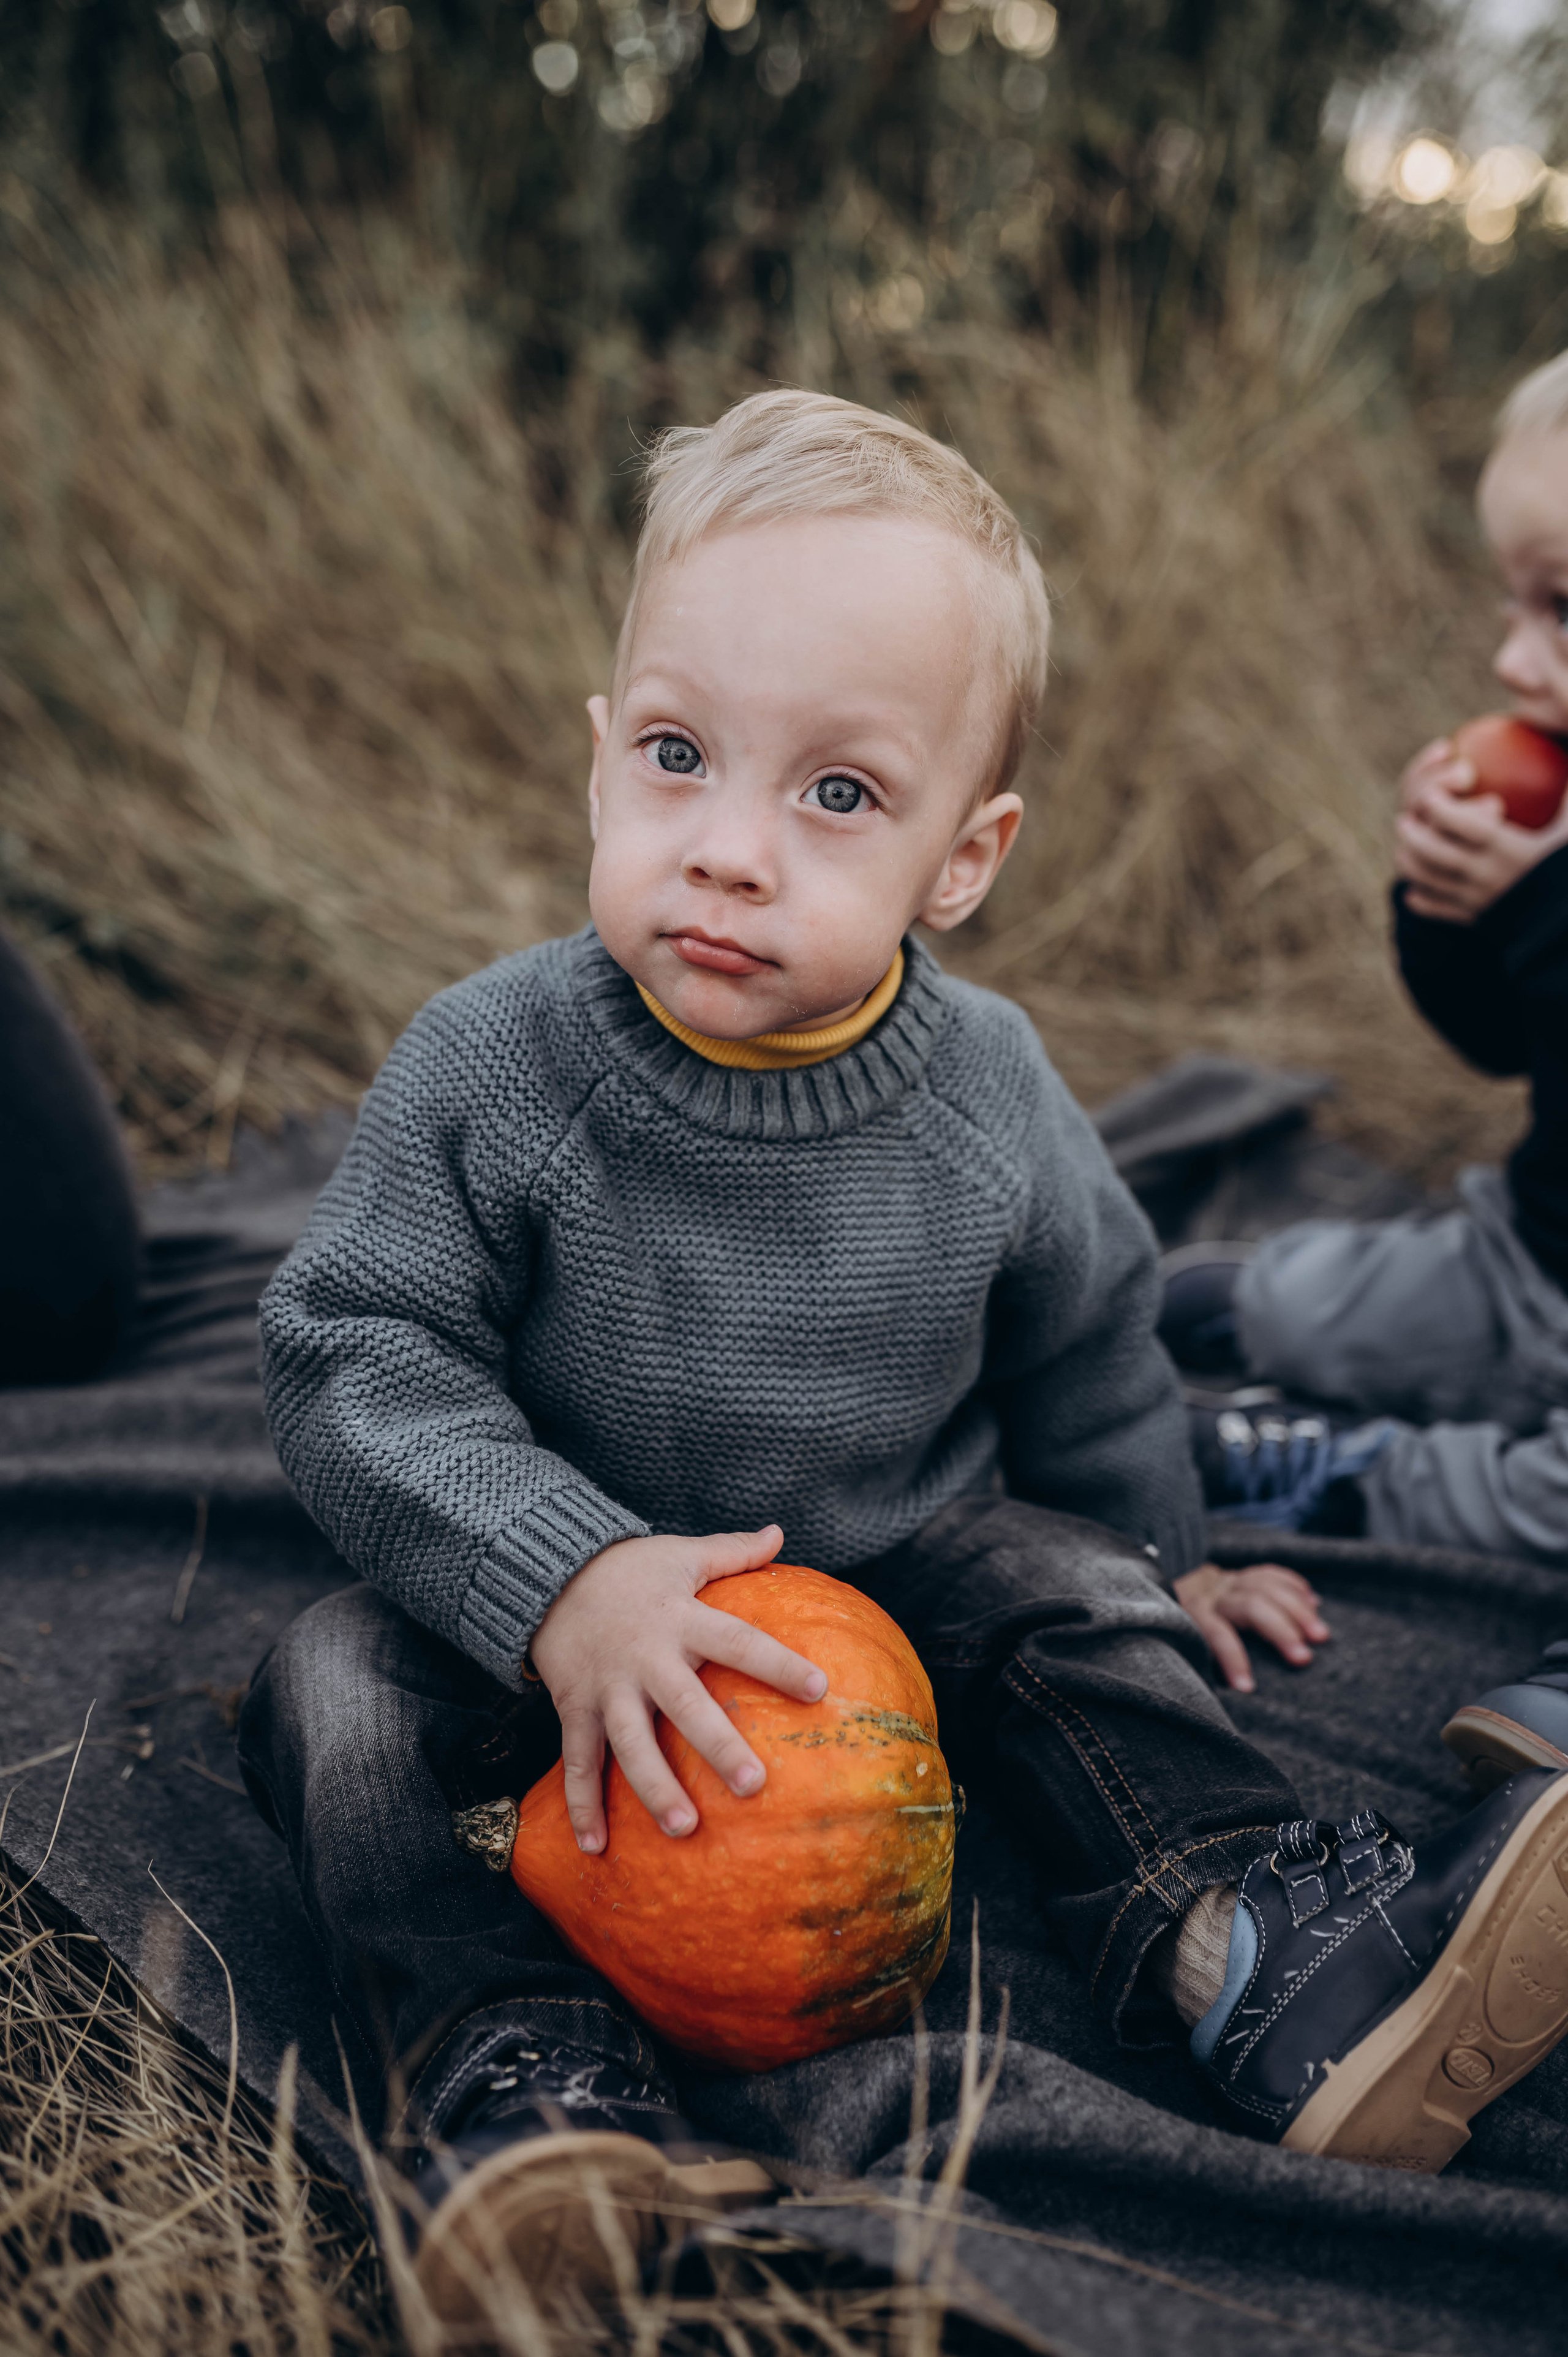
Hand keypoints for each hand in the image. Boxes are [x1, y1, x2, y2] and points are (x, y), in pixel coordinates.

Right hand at [528, 1525, 827, 1852]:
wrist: (546, 1574)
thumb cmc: (628, 1569)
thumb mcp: (680, 1553)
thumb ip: (732, 1552)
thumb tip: (780, 1533)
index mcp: (680, 1619)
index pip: (738, 1640)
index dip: (777, 1663)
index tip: (819, 1689)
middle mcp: (645, 1657)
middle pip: (685, 1705)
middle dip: (717, 1745)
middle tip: (753, 1785)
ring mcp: (606, 1687)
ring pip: (630, 1743)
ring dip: (654, 1788)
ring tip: (684, 1829)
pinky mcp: (574, 1708)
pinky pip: (577, 1762)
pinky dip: (581, 1806)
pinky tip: (597, 1848)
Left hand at [1173, 1561, 1329, 1693]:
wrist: (1175, 1585)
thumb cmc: (1181, 1627)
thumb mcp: (1181, 1640)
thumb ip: (1201, 1658)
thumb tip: (1229, 1692)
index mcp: (1196, 1613)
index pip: (1216, 1634)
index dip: (1233, 1659)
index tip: (1248, 1688)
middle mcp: (1215, 1594)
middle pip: (1252, 1606)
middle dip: (1281, 1631)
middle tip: (1305, 1658)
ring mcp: (1232, 1580)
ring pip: (1269, 1587)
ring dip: (1299, 1610)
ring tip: (1321, 1634)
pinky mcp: (1246, 1573)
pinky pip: (1274, 1574)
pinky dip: (1296, 1588)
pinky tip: (1314, 1604)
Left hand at [1394, 737, 1567, 922]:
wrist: (1564, 928)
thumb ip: (1567, 800)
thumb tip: (1567, 755)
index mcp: (1510, 850)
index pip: (1464, 824)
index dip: (1442, 807)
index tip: (1433, 794)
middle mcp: (1486, 877)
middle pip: (1434, 854)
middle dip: (1414, 834)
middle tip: (1404, 819)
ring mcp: (1476, 901)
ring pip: (1427, 882)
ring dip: (1411, 864)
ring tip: (1404, 849)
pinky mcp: (1474, 921)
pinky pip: (1436, 910)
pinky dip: (1422, 899)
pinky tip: (1415, 891)